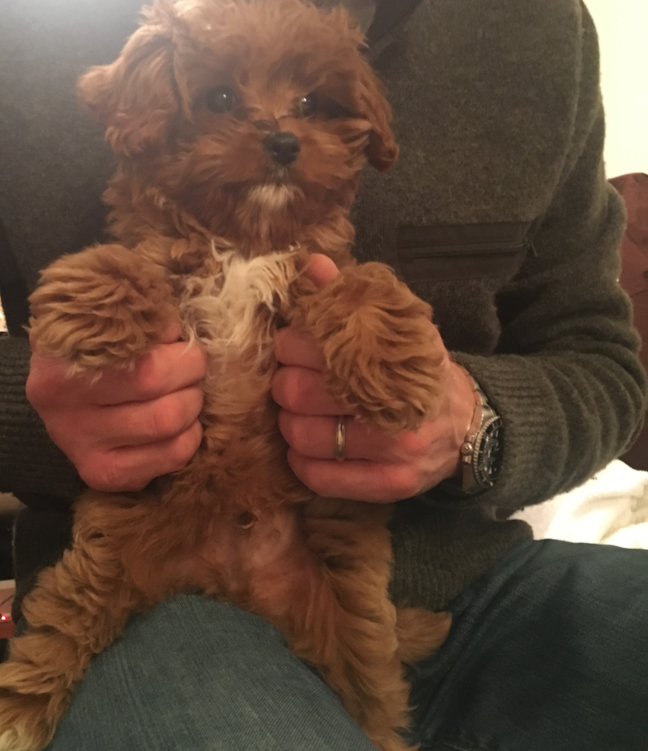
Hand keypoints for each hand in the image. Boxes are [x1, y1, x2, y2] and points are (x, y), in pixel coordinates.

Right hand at [26, 318, 206, 490]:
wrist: (54, 388)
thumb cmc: (86, 345)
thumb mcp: (99, 321)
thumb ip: (137, 320)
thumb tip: (181, 332)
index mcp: (60, 372)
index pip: (150, 371)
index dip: (182, 356)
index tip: (180, 344)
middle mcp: (66, 418)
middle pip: (166, 409)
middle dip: (192, 383)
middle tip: (189, 369)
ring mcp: (83, 452)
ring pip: (171, 436)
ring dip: (192, 410)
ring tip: (184, 393)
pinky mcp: (102, 475)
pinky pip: (170, 460)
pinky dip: (187, 438)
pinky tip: (176, 423)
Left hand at [272, 255, 474, 502]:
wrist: (466, 424)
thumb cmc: (418, 370)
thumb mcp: (396, 326)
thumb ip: (353, 296)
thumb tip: (312, 265)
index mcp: (395, 358)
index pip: (315, 348)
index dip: (291, 345)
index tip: (292, 346)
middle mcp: (396, 407)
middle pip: (300, 394)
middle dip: (285, 384)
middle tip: (290, 380)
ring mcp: (393, 451)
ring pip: (304, 437)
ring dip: (290, 423)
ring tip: (299, 413)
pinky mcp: (387, 485)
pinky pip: (319, 477)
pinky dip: (301, 461)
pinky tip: (308, 447)